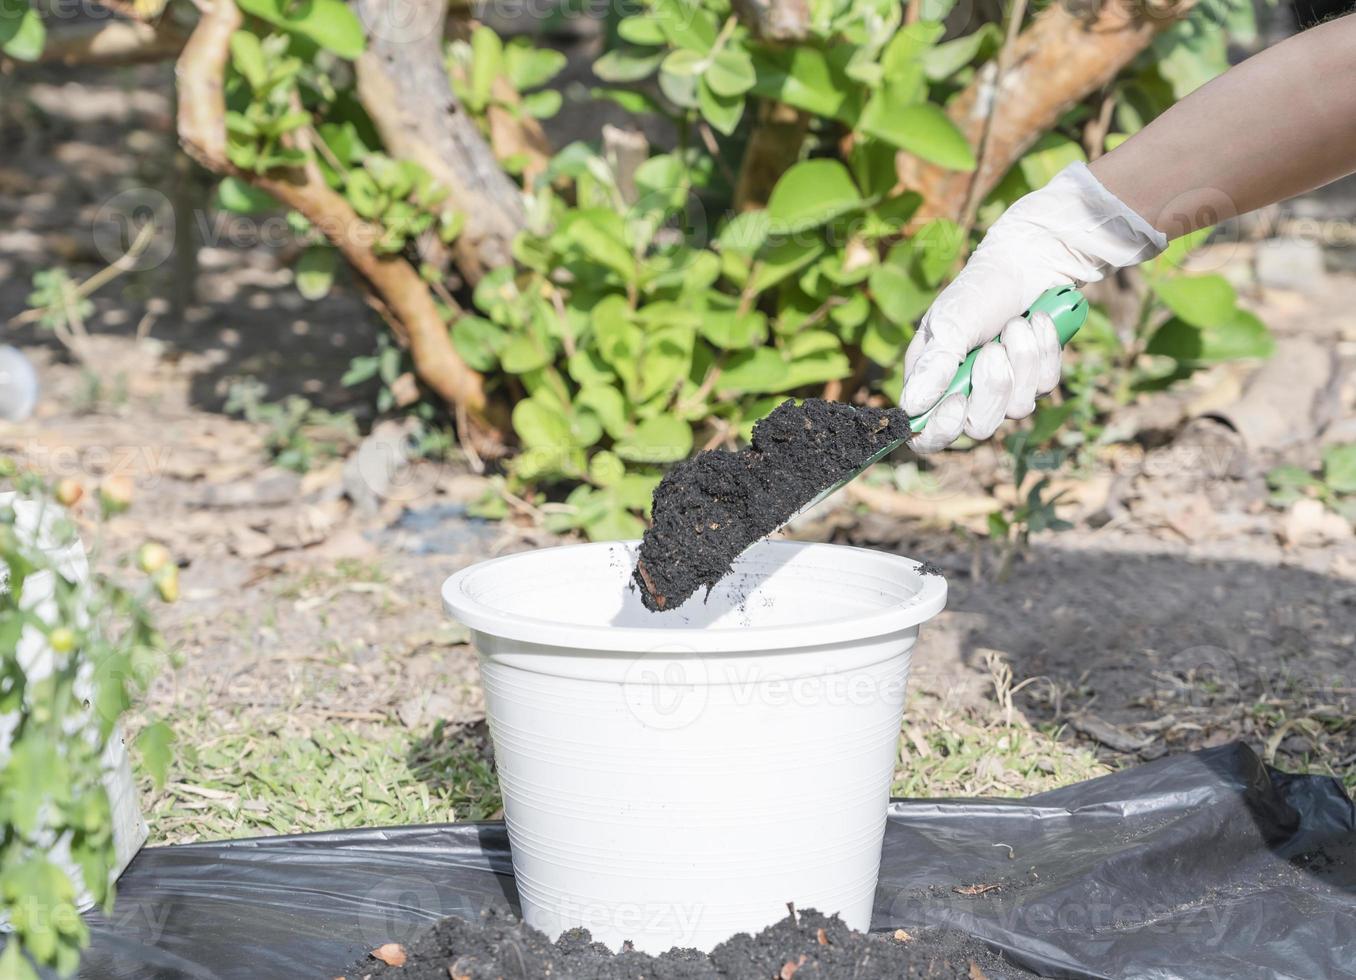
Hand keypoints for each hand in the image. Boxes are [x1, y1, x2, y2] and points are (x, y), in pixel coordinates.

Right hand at [902, 163, 1166, 452]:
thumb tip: (910, 408)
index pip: (927, 434)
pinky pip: (1045, 386)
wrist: (1030, 262)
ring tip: (1017, 324)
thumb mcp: (950, 323)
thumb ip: (933, 367)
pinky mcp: (1037, 378)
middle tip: (992, 351)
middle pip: (977, 426)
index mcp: (931, 381)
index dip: (940, 430)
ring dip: (1022, 360)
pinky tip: (1037, 322)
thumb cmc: (979, 289)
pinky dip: (1044, 351)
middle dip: (991, 388)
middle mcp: (966, 391)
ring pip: (1017, 409)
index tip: (957, 402)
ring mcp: (1004, 388)